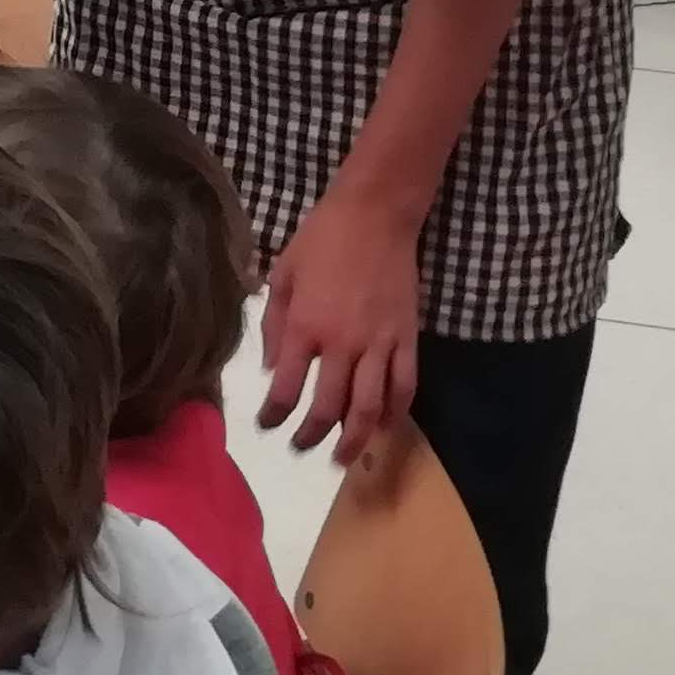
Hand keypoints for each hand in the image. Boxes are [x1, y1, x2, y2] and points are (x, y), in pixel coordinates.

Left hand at [256, 185, 426, 460]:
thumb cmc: (321, 240)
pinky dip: (397, 414)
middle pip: (328, 407)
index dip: (274, 415)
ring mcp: (379, 343)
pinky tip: (386, 429)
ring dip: (355, 439)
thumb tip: (272, 371)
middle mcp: (342, 343)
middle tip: (301, 449)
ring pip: (370, 407)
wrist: (374, 215)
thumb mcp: (283, 275)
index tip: (267, 425)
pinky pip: (405, 386)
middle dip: (312, 436)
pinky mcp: (407, 338)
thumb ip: (274, 325)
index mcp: (305, 326)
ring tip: (343, 459)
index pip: (286, 388)